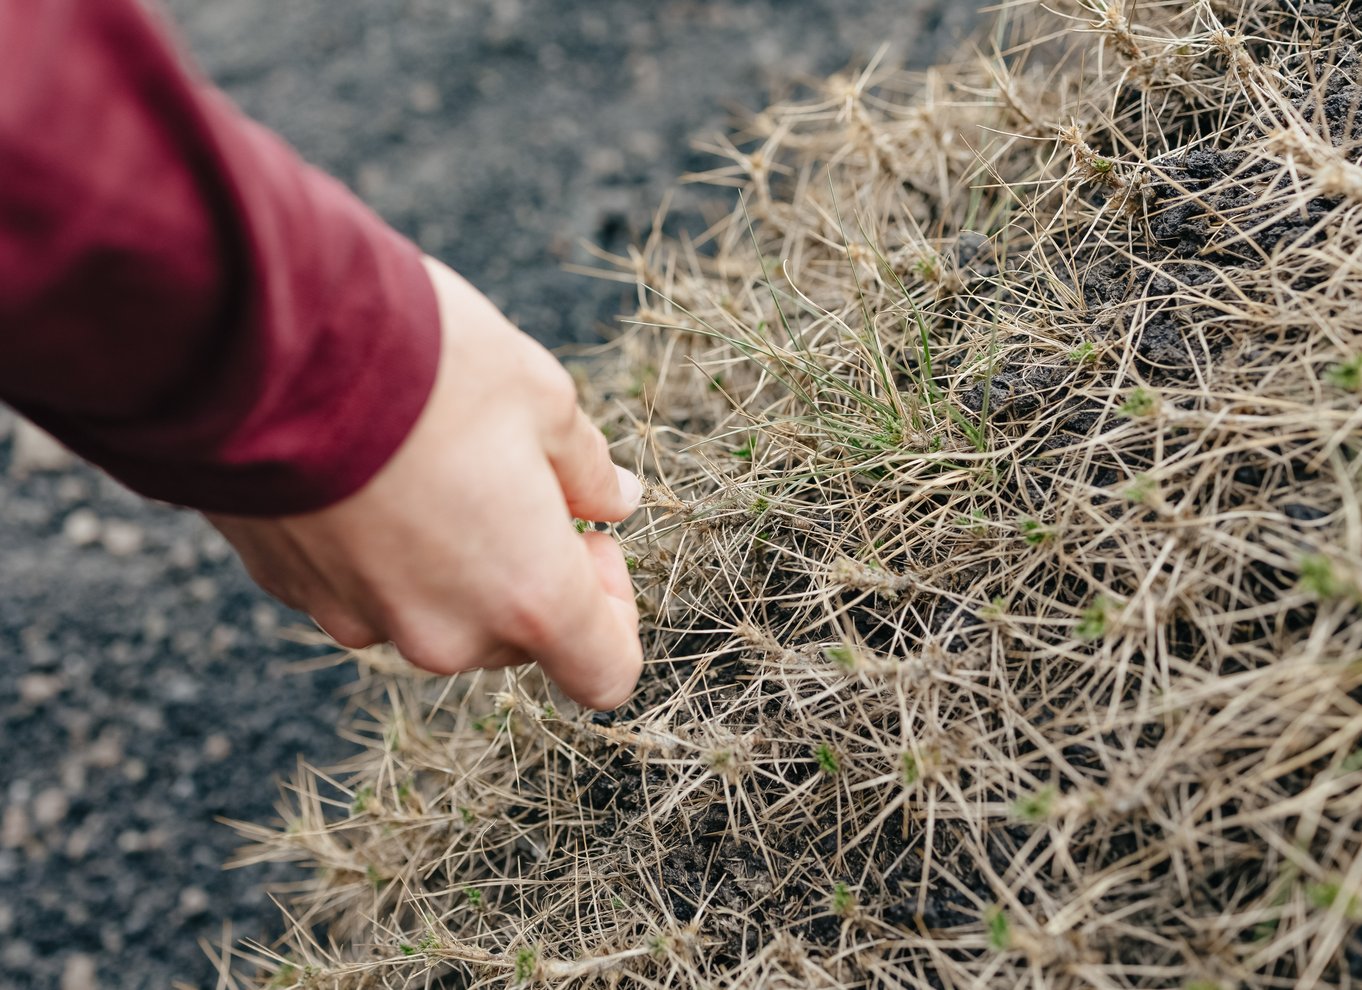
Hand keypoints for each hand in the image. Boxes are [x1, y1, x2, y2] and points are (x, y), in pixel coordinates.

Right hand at [207, 257, 643, 708]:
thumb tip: (614, 501)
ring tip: (430, 459)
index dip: (614, 611)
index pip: (605, 672)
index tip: (590, 537)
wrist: (263, 342)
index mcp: (529, 597)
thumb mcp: (543, 396)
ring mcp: (360, 618)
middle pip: (512, 637)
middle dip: (526, 569)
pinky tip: (364, 465)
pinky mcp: (290, 589)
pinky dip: (377, 545)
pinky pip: (358, 585)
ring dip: (450, 560)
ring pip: (432, 613)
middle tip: (514, 477)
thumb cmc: (429, 364)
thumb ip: (587, 469)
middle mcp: (445, 633)